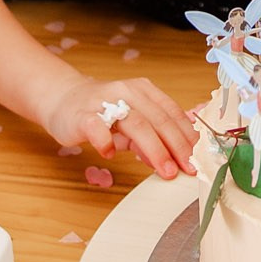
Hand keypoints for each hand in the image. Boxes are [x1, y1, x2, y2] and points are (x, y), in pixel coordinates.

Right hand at [44, 76, 197, 180]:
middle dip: (176, 147)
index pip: (172, 114)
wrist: (62, 100)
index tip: (198, 159)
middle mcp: (126, 92)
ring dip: (154, 149)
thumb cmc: (102, 112)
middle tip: (186, 169)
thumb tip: (175, 159)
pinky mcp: (82, 114)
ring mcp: (104, 102)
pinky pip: (96, 127)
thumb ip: (153, 137)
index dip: (187, 137)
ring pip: (135, 123)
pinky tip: (111, 154)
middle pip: (158, 120)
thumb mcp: (133, 122)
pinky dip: (106, 141)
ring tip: (164, 170)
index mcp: (144, 90)